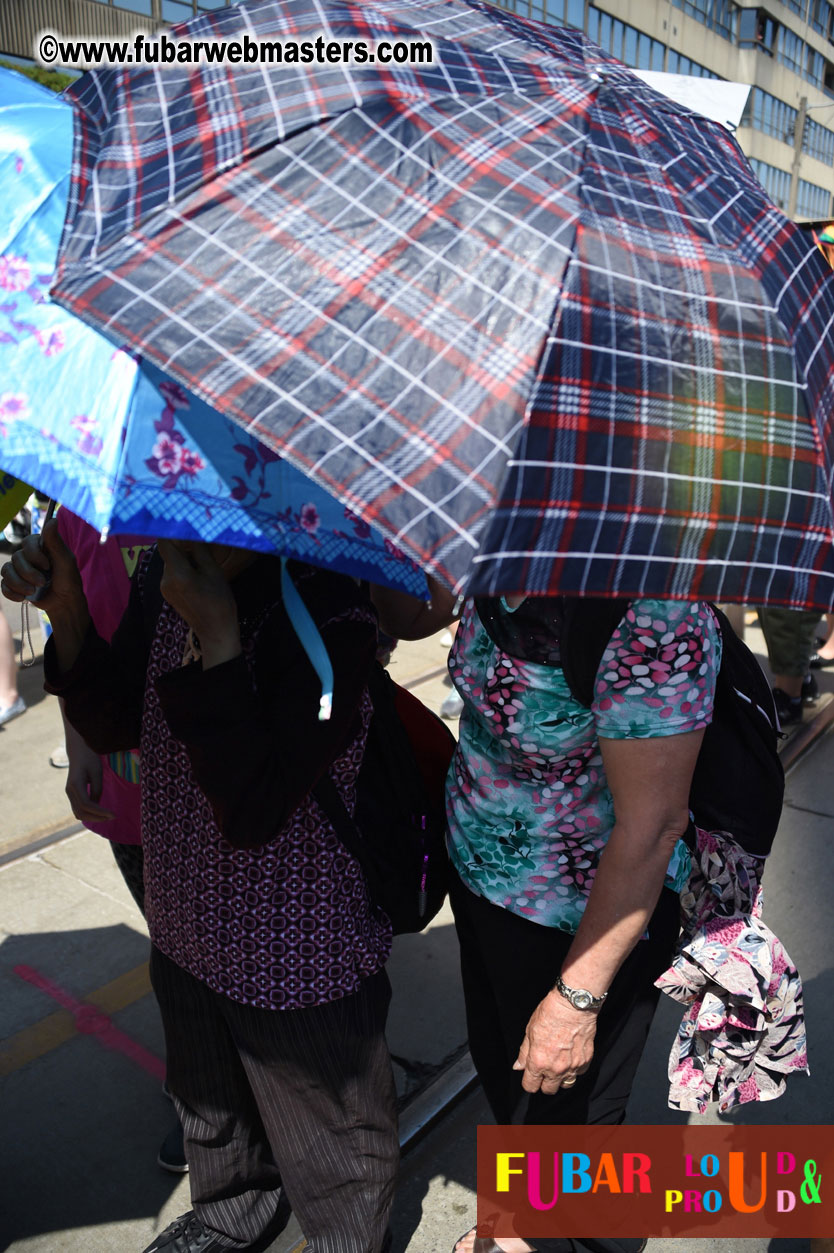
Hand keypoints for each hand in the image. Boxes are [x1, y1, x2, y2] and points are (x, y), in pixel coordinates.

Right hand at [0, 521, 83, 615]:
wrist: (64, 602)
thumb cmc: (68, 579)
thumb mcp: (65, 560)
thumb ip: (56, 542)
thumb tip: (53, 519)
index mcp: (40, 547)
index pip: (27, 542)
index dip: (34, 554)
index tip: (47, 566)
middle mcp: (27, 556)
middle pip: (16, 558)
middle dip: (29, 573)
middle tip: (43, 583)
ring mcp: (19, 570)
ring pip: (6, 571)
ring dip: (20, 584)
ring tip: (33, 591)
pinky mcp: (14, 584)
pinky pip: (3, 585)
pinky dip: (12, 592)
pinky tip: (23, 598)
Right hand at [65, 739, 114, 825]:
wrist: (78, 751)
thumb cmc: (89, 759)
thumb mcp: (96, 772)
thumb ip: (97, 790)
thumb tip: (97, 805)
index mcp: (75, 785)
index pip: (86, 804)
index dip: (100, 812)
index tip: (113, 814)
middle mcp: (69, 791)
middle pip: (81, 812)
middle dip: (97, 817)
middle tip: (112, 817)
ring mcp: (69, 793)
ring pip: (78, 813)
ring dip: (92, 817)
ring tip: (107, 816)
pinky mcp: (72, 794)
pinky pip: (78, 809)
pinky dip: (88, 814)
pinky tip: (100, 812)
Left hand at [157, 540, 240, 668]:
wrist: (215, 632)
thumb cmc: (220, 602)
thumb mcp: (214, 572)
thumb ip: (199, 551)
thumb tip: (191, 531)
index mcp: (177, 573)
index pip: (164, 543)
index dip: (170, 530)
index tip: (179, 519)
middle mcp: (165, 579)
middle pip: (169, 553)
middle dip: (183, 545)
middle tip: (200, 540)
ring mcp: (164, 587)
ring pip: (172, 562)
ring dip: (185, 557)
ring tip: (203, 560)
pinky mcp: (167, 593)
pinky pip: (173, 573)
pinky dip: (183, 568)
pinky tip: (199, 573)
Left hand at [513, 988, 597, 1093]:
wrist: (573, 1006)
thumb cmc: (550, 1014)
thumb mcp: (529, 1031)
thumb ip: (524, 1053)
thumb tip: (518, 1066)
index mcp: (538, 1062)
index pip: (530, 1086)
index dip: (529, 1082)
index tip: (530, 1077)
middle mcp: (555, 1068)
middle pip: (549, 1090)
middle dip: (544, 1083)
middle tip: (544, 1071)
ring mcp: (572, 1067)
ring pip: (566, 1085)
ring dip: (561, 1079)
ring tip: (558, 1065)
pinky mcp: (585, 1061)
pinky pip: (578, 1073)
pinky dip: (574, 1069)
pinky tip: (570, 1057)